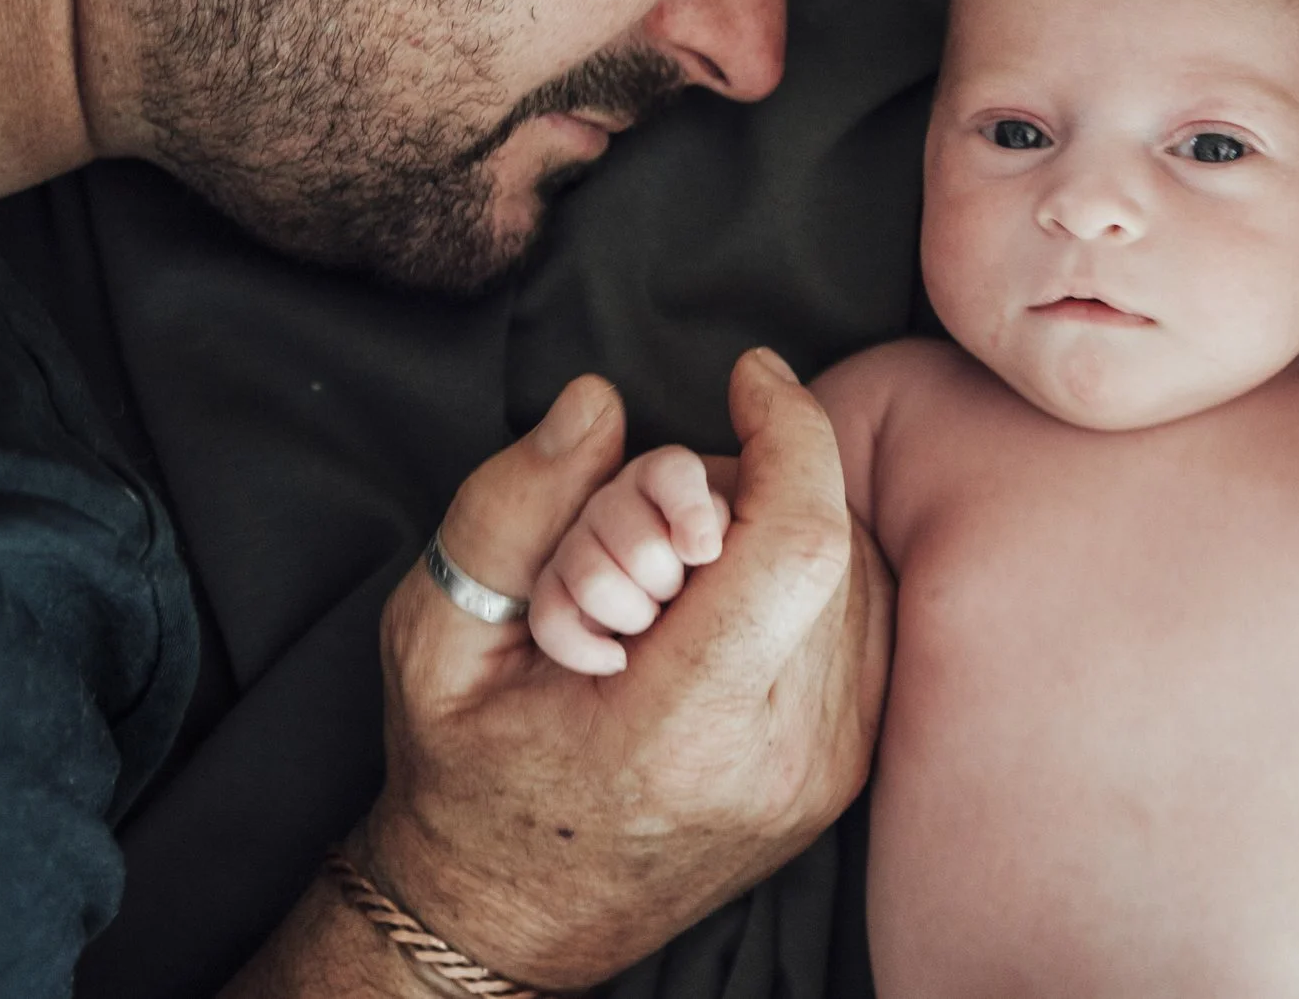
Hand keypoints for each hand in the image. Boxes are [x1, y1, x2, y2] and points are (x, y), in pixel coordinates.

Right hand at [360, 349, 890, 989]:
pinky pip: (863, 620)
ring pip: (855, 576)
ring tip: (665, 587)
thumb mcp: (434, 643)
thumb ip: (508, 511)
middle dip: (744, 488)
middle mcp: (780, 759)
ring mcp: (828, 773)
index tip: (750, 375)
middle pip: (823, 544)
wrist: (511, 923)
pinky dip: (800, 577)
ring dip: (770, 532)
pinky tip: (716, 604)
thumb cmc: (464, 779)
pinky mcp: (849, 771)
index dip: (790, 432)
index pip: (795, 544)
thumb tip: (599, 403)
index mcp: (676, 731)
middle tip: (648, 525)